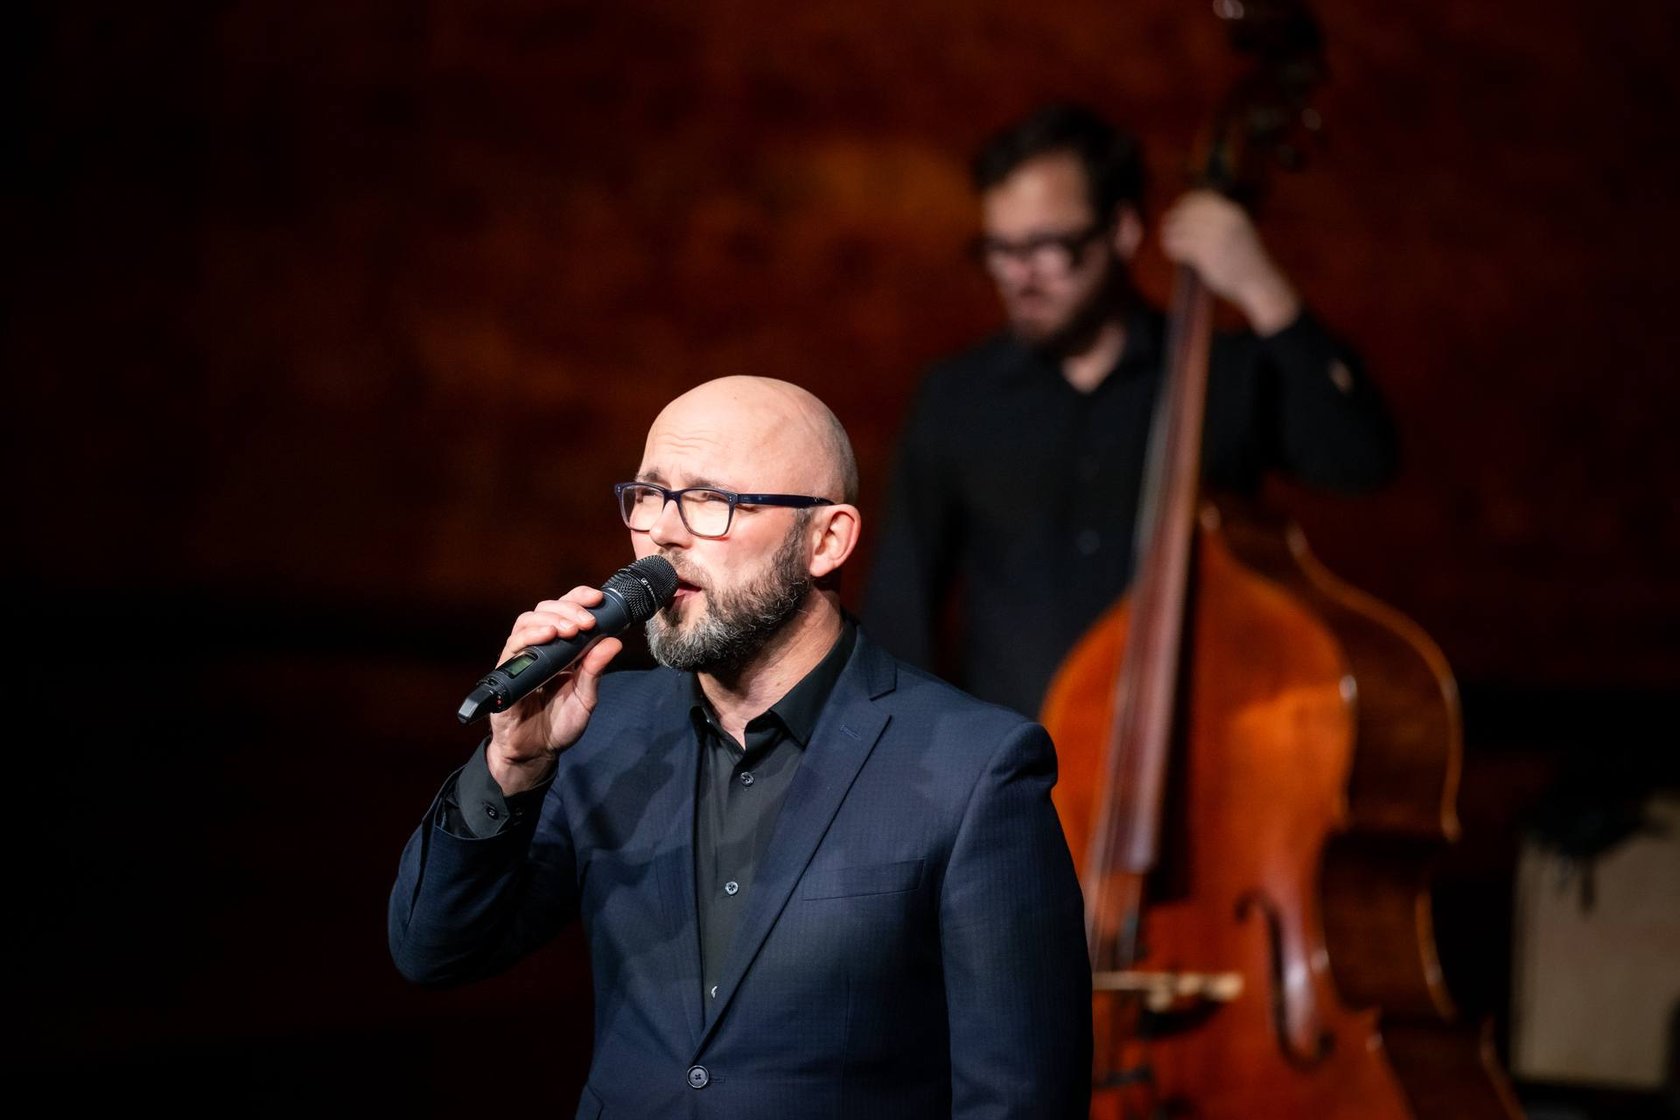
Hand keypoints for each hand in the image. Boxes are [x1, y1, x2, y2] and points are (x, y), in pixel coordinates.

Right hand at [484, 585, 624, 793]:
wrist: (535, 752)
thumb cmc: (559, 723)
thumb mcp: (586, 697)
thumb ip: (596, 670)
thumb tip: (614, 642)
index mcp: (562, 647)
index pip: (567, 610)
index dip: (579, 598)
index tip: (598, 599)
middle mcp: (540, 647)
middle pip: (547, 609)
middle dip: (569, 609)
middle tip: (586, 622)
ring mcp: (521, 657)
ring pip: (527, 621)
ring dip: (550, 619)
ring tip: (569, 630)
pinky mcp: (506, 671)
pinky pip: (513, 645)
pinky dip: (530, 636)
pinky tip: (546, 637)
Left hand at [1159, 189, 1300, 334]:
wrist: (1257, 280)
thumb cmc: (1245, 257)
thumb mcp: (1237, 230)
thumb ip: (1219, 220)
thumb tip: (1191, 212)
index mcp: (1233, 212)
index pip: (1203, 199)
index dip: (1186, 202)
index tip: (1177, 210)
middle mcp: (1225, 221)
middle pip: (1190, 213)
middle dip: (1175, 218)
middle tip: (1166, 226)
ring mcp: (1216, 237)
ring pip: (1183, 229)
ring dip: (1171, 234)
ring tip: (1166, 240)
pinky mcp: (1207, 254)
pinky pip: (1183, 246)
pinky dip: (1173, 248)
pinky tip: (1171, 251)